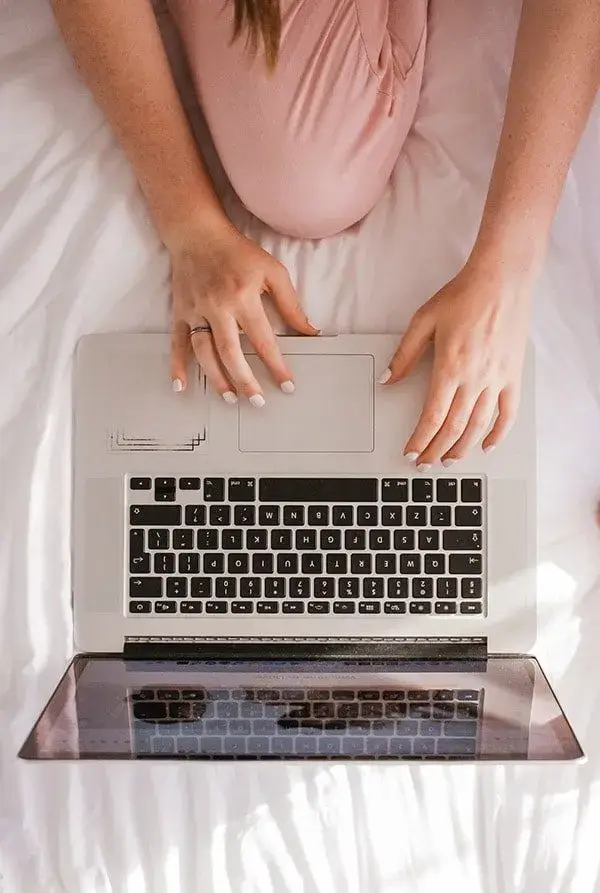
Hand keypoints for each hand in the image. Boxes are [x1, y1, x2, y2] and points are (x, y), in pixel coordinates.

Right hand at [169, 217, 317, 403]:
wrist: (197, 233)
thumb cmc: (238, 252)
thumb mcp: (273, 271)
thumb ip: (291, 304)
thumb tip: (309, 331)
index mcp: (243, 297)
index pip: (263, 340)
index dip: (276, 366)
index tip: (286, 385)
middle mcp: (218, 307)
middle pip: (231, 352)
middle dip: (245, 380)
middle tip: (258, 401)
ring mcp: (196, 311)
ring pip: (204, 352)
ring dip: (216, 378)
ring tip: (230, 398)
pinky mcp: (180, 312)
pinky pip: (177, 342)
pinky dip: (177, 365)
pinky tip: (180, 386)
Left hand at [382, 261, 531, 467]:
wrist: (501, 280)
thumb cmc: (464, 296)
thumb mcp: (423, 321)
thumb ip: (405, 355)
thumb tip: (388, 379)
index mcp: (450, 367)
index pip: (432, 416)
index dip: (421, 439)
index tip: (411, 452)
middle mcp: (474, 378)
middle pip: (454, 427)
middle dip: (437, 450)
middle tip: (425, 463)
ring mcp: (496, 379)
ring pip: (478, 425)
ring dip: (462, 448)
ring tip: (449, 461)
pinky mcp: (513, 376)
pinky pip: (507, 413)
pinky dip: (498, 433)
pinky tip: (488, 446)